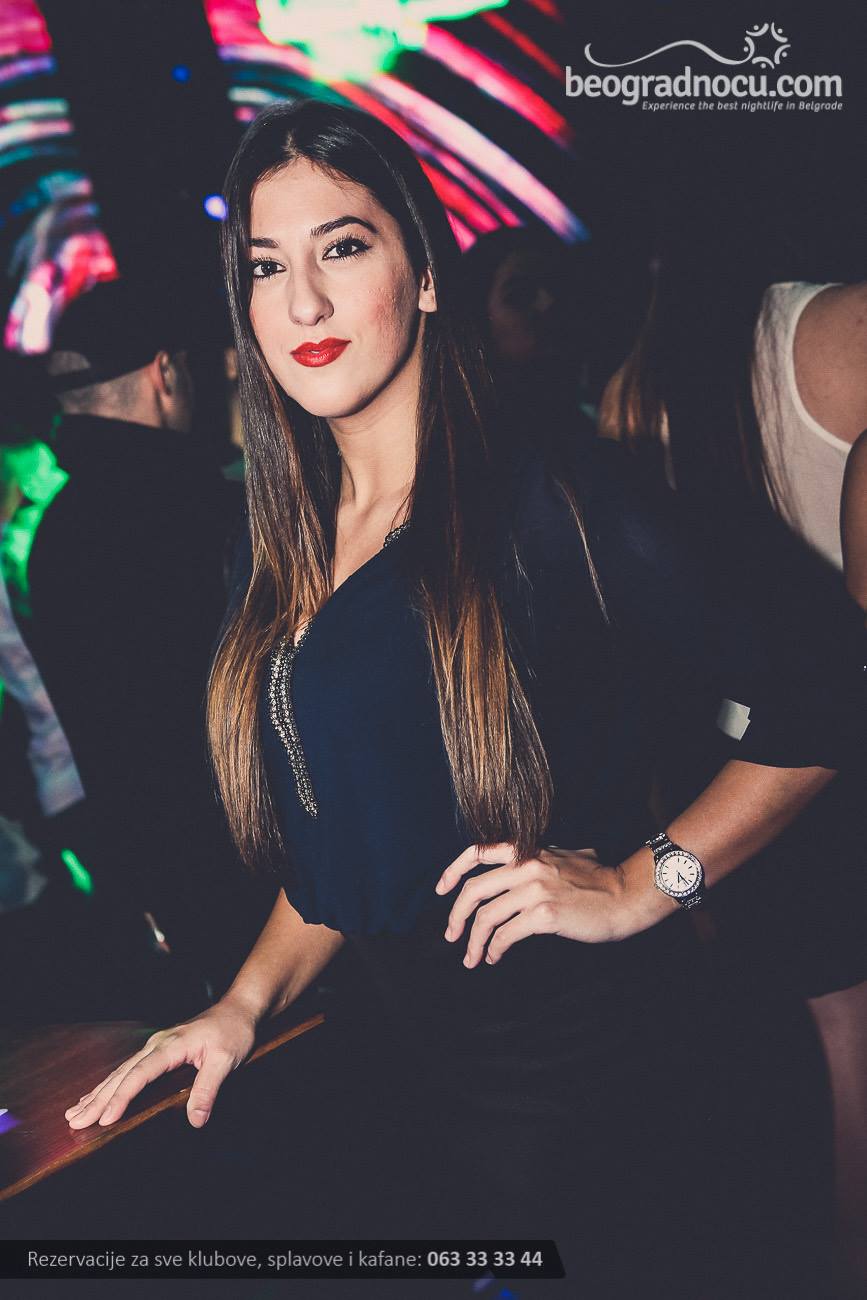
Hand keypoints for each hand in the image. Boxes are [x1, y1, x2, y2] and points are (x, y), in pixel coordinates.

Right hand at [64, 997, 257, 1130]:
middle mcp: (156, 1044)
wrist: (237, 1009)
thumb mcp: (227, 1060)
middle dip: (97, 1099)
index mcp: (170, 1046)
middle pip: (121, 1074)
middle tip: (75, 1121)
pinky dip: (109, 1083)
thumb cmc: (233, 1032)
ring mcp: (155, 1045)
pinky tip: (98, 1093)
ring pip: (120, 1071)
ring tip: (75, 1111)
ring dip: (97, 1092)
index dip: (121, 1098)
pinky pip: (128, 1069)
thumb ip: (208, 1089)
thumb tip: (195, 1121)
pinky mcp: (158, 1050)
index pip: (139, 1075)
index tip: (105, 1119)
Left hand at [435, 842, 652, 966]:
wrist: (627, 895)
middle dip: (455, 916)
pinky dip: (494, 949)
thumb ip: (538, 860)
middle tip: (451, 935)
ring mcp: (536, 890)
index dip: (453, 870)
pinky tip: (495, 957)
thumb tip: (517, 870)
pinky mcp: (546, 914)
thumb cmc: (599, 880)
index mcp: (527, 851)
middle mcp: (527, 866)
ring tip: (471, 957)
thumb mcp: (563, 857)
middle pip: (474, 890)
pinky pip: (506, 934)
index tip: (442, 890)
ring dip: (473, 941)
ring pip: (486, 917)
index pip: (478, 852)